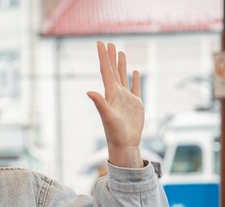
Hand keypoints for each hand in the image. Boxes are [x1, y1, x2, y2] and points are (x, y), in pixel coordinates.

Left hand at [87, 41, 144, 168]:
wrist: (125, 145)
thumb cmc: (114, 133)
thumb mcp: (107, 117)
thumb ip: (99, 103)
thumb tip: (89, 91)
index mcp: (110, 94)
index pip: (106, 71)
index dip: (103, 57)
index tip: (100, 43)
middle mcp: (117, 94)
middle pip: (113, 71)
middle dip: (111, 57)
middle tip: (109, 43)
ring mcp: (126, 99)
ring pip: (123, 77)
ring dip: (121, 65)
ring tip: (120, 52)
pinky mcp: (136, 105)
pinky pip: (135, 88)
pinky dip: (135, 79)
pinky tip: (135, 72)